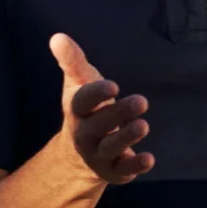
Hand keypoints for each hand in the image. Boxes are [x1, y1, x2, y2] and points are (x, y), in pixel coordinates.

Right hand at [50, 33, 154, 184]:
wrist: (79, 153)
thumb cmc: (85, 110)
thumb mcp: (78, 84)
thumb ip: (72, 61)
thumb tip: (57, 37)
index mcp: (76, 111)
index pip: (82, 102)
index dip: (96, 94)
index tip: (113, 85)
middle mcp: (84, 134)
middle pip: (99, 125)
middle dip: (119, 113)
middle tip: (141, 101)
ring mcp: (98, 155)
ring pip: (111, 148)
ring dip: (127, 138)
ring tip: (143, 125)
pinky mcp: (114, 171)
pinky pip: (123, 171)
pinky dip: (135, 166)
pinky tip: (150, 159)